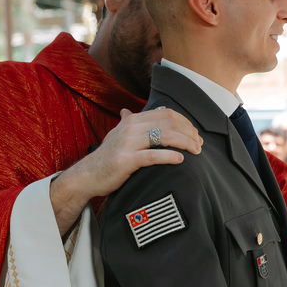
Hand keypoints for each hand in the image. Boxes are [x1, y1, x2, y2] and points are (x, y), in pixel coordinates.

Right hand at [49, 108, 201, 234]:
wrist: (86, 176)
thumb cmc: (106, 157)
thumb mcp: (116, 136)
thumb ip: (127, 123)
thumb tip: (127, 110)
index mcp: (132, 120)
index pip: (166, 114)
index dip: (185, 122)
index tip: (195, 134)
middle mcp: (130, 128)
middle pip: (169, 123)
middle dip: (189, 132)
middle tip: (200, 143)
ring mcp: (127, 144)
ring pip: (164, 136)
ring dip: (185, 142)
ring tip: (196, 151)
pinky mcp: (125, 161)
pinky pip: (152, 156)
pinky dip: (169, 156)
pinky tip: (180, 160)